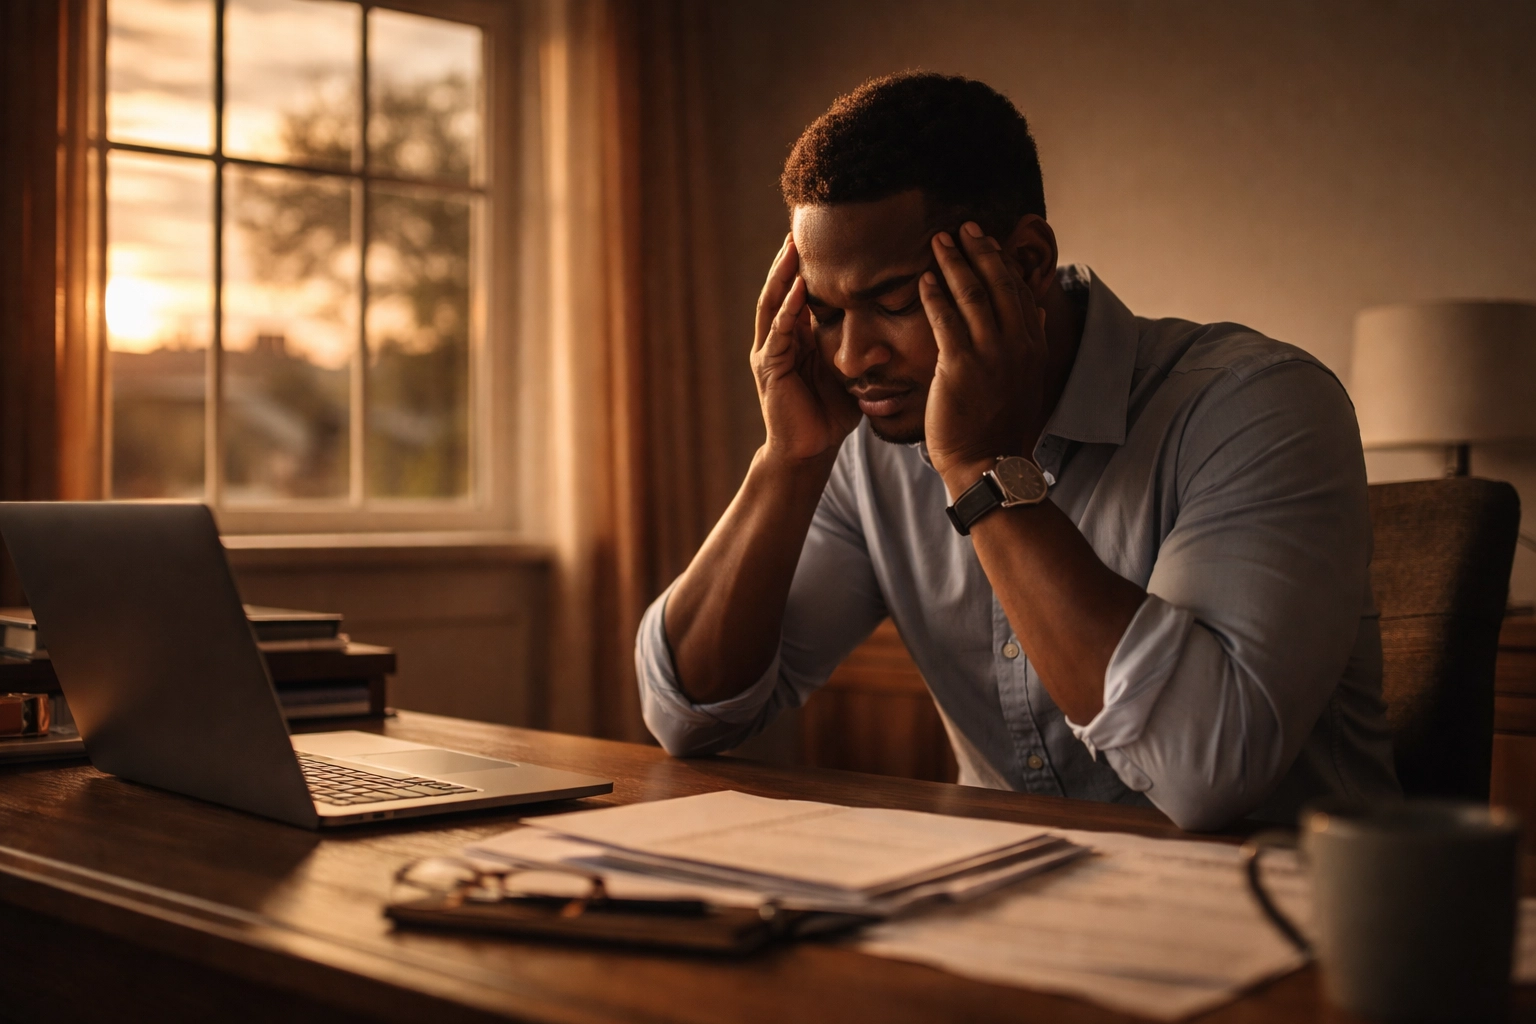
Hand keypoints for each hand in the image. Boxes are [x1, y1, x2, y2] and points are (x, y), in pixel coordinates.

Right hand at [751, 234, 861, 463]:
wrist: (809, 451)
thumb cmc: (829, 415)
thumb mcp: (848, 373)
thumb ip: (858, 349)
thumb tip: (893, 330)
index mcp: (795, 340)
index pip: (798, 295)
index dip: (804, 268)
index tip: (820, 240)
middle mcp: (777, 341)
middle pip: (779, 291)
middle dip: (787, 262)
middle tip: (798, 231)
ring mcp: (769, 353)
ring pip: (773, 305)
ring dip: (782, 276)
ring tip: (792, 249)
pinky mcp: (768, 368)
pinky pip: (779, 332)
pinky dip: (788, 309)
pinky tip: (798, 289)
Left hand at [919, 222, 1049, 493]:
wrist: (989, 463)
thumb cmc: (1001, 426)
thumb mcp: (1026, 380)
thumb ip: (1029, 342)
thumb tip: (1036, 311)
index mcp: (1033, 346)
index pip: (1019, 291)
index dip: (1003, 262)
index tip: (989, 241)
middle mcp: (1017, 344)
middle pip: (999, 283)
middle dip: (980, 250)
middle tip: (964, 227)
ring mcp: (991, 353)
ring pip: (972, 294)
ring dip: (954, 262)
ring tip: (939, 241)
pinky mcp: (961, 366)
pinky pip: (946, 319)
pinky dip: (935, 294)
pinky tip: (924, 279)